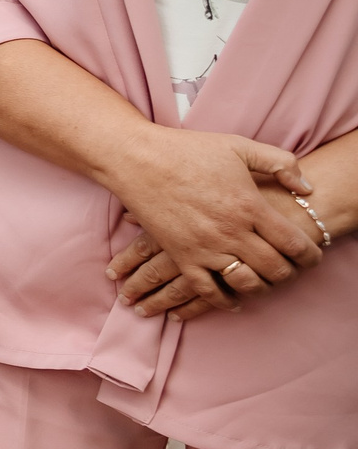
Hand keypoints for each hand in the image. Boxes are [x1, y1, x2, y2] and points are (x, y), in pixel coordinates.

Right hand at [102, 130, 320, 316]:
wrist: (138, 159)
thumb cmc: (188, 150)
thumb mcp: (239, 147)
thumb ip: (280, 162)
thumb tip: (306, 188)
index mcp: (250, 205)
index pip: (294, 243)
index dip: (310, 255)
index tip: (312, 258)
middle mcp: (231, 231)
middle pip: (275, 268)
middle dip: (289, 274)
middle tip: (291, 271)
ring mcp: (205, 247)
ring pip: (246, 283)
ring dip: (261, 288)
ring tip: (264, 283)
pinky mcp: (181, 255)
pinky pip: (207, 290)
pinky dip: (223, 301)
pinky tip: (233, 301)